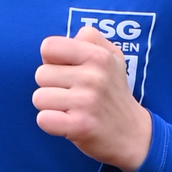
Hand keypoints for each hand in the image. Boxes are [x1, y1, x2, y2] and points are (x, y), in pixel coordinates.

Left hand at [33, 26, 152, 171]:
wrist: (133, 134)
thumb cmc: (113, 92)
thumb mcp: (112, 57)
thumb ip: (91, 38)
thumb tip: (70, 37)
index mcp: (98, 56)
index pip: (49, 46)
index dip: (52, 61)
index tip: (68, 72)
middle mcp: (94, 76)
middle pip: (40, 74)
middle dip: (51, 86)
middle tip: (72, 95)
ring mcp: (87, 102)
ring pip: (39, 97)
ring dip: (50, 106)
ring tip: (71, 109)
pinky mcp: (80, 126)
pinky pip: (43, 119)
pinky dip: (50, 124)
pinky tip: (68, 124)